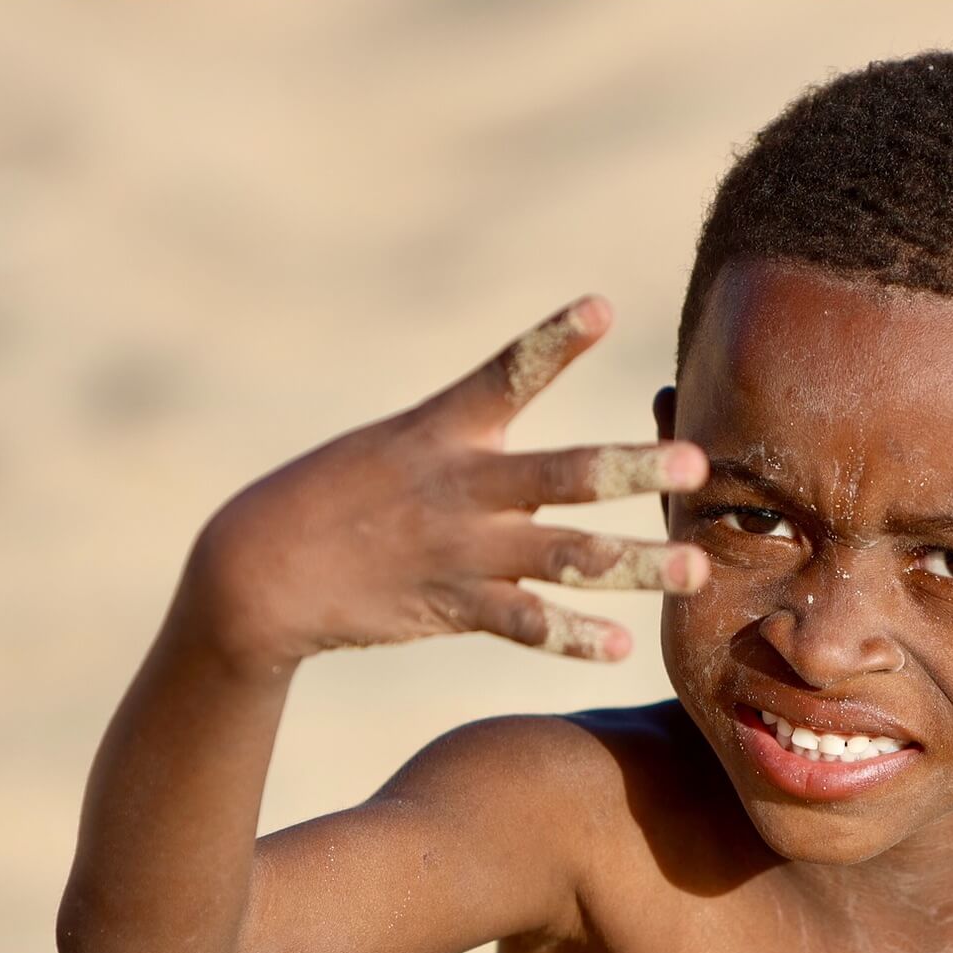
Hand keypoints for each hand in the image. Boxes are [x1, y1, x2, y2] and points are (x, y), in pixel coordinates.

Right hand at [187, 295, 708, 668]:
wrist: (257, 567)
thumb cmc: (335, 495)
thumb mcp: (397, 443)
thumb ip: (469, 429)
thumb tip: (520, 393)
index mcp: (444, 430)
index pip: (507, 371)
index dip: (553, 338)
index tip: (601, 306)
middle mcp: (461, 484)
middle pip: (564, 474)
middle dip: (632, 470)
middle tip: (695, 466)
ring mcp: (460, 548)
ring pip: (564, 555)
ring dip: (633, 564)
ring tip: (694, 569)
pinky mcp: (451, 604)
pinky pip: (524, 623)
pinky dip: (571, 636)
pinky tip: (618, 647)